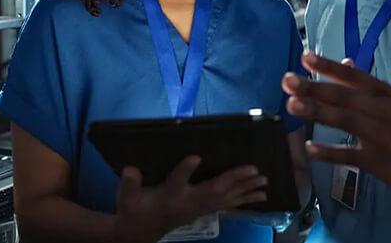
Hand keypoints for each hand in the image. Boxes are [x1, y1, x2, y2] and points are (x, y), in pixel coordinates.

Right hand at [113, 156, 267, 242]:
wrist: (139, 232)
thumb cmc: (133, 209)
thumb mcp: (126, 197)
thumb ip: (129, 184)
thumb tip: (129, 169)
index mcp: (169, 196)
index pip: (176, 182)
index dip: (185, 170)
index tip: (195, 157)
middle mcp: (188, 203)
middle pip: (213, 191)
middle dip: (234, 180)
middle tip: (255, 170)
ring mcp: (198, 209)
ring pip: (225, 199)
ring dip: (245, 190)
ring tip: (264, 183)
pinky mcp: (203, 211)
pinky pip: (227, 206)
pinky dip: (243, 200)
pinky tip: (256, 196)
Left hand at [282, 51, 390, 191]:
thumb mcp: (385, 96)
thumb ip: (360, 82)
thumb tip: (341, 62)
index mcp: (380, 91)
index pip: (351, 75)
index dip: (327, 65)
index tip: (304, 57)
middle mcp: (379, 110)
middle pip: (343, 96)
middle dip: (314, 88)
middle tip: (287, 81)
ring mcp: (378, 135)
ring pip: (344, 120)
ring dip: (317, 112)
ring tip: (292, 105)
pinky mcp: (375, 161)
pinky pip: (349, 155)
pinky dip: (328, 152)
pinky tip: (309, 147)